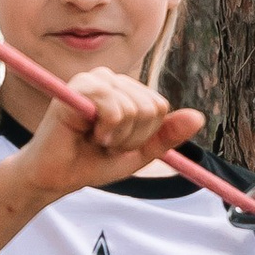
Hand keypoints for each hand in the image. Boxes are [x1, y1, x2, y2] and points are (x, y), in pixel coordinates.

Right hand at [19, 69, 203, 199]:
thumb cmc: (91, 161)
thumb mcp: (138, 152)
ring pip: (134, 109)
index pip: (159, 107)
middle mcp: (110, 78)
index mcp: (124, 89)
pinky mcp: (78, 87)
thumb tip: (199, 117)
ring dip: (117, 137)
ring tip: (94, 139)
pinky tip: (85, 133)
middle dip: (131, 137)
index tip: (118, 143)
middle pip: (150, 108)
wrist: (55, 176)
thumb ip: (167, 136)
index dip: (143, 135)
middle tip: (104, 143)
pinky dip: (105, 131)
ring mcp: (94, 79)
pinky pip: (114, 109)